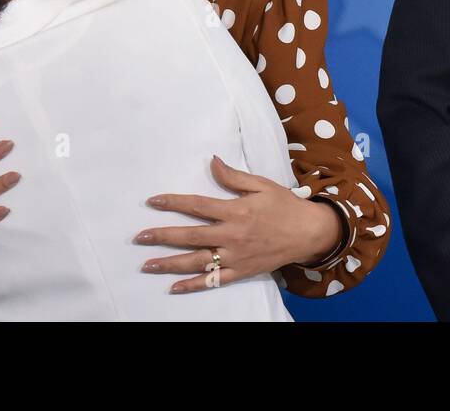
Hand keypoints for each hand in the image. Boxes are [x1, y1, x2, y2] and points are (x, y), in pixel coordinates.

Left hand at [135, 155, 342, 292]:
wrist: (310, 232)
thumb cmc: (285, 205)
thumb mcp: (262, 184)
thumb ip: (233, 176)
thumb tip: (212, 162)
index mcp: (236, 210)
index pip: (197, 206)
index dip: (173, 203)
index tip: (152, 201)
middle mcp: (232, 235)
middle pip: (190, 236)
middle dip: (162, 236)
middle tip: (139, 238)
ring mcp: (236, 256)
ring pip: (197, 261)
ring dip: (170, 263)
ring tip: (148, 264)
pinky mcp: (242, 271)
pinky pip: (214, 280)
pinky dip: (194, 285)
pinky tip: (174, 288)